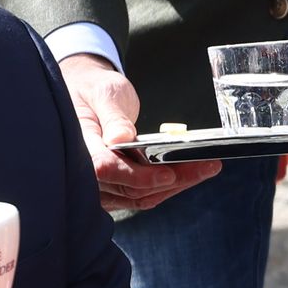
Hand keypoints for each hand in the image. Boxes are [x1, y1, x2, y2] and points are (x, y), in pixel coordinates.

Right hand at [60, 52, 219, 212]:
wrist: (85, 96)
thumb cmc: (93, 91)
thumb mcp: (104, 93)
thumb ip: (113, 117)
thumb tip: (120, 139)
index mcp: (80, 146)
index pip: (106, 169)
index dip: (138, 176)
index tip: (168, 173)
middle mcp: (86, 173)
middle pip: (130, 188)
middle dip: (172, 180)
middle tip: (207, 166)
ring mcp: (100, 186)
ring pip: (140, 196)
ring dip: (176, 185)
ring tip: (207, 168)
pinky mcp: (114, 189)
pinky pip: (141, 196)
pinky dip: (167, 187)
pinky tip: (191, 174)